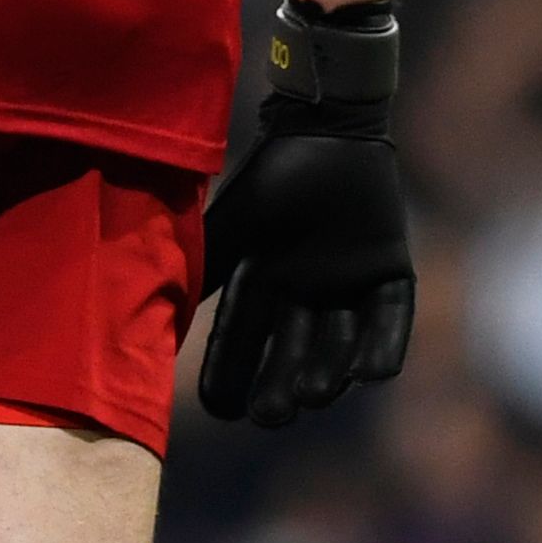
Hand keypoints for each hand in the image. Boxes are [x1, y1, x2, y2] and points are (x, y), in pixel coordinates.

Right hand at [196, 0, 414, 427]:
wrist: (327, 125)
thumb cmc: (272, 172)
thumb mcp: (232, 224)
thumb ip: (202, 265)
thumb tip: (150, 309)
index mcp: (263, 279)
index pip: (242, 337)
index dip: (231, 373)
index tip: (221, 409)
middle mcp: (305, 291)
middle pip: (292, 350)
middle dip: (280, 385)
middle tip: (272, 417)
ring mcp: (349, 282)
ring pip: (339, 342)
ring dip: (328, 370)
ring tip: (313, 396)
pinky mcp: (390, 270)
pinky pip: (391, 318)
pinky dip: (383, 345)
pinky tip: (373, 376)